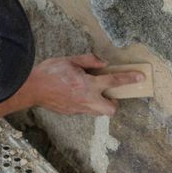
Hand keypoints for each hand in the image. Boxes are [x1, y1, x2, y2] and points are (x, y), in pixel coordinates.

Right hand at [22, 54, 144, 115]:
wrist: (31, 87)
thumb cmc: (51, 72)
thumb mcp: (71, 60)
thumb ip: (90, 61)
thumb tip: (103, 63)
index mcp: (88, 84)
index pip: (114, 81)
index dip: (129, 79)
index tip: (140, 77)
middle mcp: (87, 99)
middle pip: (111, 109)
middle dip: (114, 102)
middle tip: (108, 92)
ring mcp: (79, 108)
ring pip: (99, 112)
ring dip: (102, 103)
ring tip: (92, 92)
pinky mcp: (72, 112)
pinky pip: (87, 110)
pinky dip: (89, 103)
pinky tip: (79, 94)